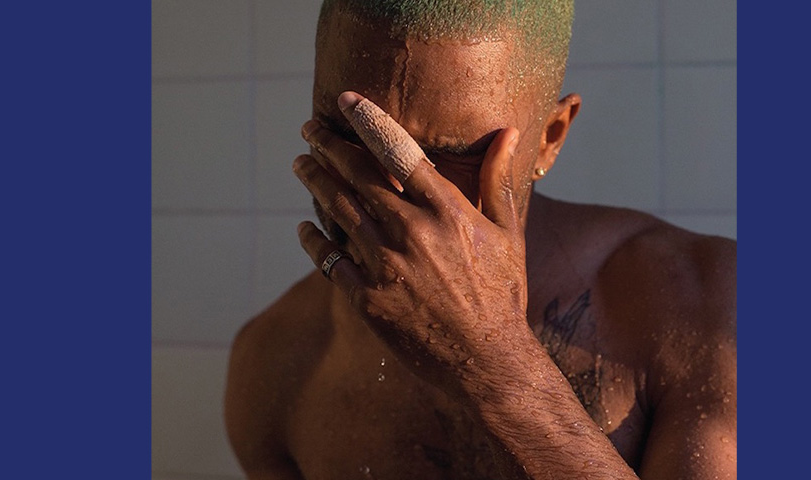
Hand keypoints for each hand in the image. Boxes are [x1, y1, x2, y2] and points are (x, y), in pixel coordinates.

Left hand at [294, 91, 529, 391]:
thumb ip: (498, 180)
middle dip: (329, 147)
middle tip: (310, 127)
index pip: (399, 151)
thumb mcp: (508, 234)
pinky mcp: (367, 299)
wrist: (487, 362)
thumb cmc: (501, 294)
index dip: (368, 121)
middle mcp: (413, 232)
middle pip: (358, 175)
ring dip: (315, 182)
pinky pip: (328, 261)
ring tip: (301, 163)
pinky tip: (304, 227)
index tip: (346, 101)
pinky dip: (313, 240)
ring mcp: (386, 266)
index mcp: (448, 211)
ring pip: (337, 211)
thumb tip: (508, 131)